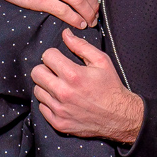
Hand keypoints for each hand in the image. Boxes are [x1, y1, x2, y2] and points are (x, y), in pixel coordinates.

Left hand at [31, 29, 143, 143]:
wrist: (119, 117)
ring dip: (46, 86)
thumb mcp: (101, 61)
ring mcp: (60, 110)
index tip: (60, 59)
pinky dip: (48, 103)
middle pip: (36, 73)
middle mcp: (63, 93)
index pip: (47, 56)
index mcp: (73, 75)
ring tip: (59, 86)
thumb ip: (81, 45)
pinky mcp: (59, 123)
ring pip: (37, 90)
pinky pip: (41, 108)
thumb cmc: (111, 87)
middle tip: (56, 72)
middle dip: (45, 68)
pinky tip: (61, 100)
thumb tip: (65, 33)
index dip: (53, 55)